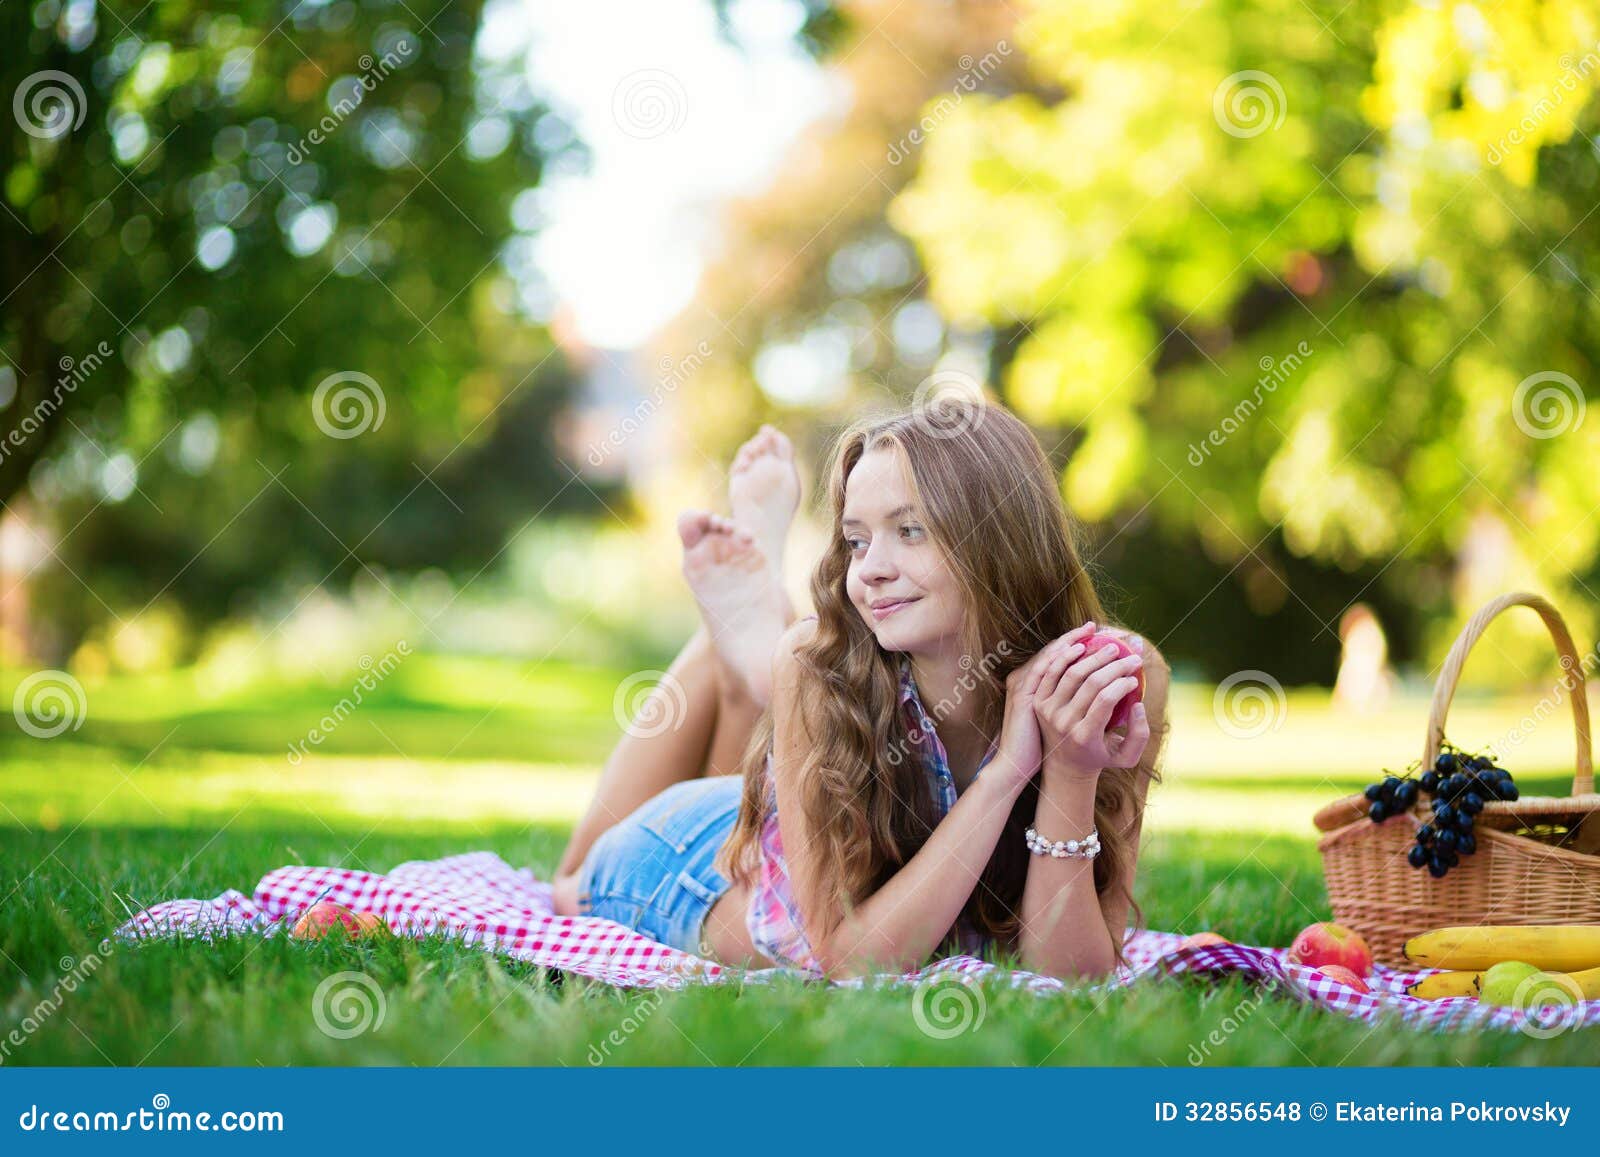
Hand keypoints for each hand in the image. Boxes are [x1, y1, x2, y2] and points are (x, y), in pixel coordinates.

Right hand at [991, 624, 1099, 791]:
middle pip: (1058, 650)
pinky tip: (1081, 650)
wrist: (1022, 767)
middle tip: (1112, 633)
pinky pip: (1045, 670)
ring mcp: (1023, 686)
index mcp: (1032, 683)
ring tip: (1109, 642)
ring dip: (1083, 646)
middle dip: (1085, 638)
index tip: (1100, 631)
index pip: (1057, 653)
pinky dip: (1062, 656)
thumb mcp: (1053, 715)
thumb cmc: (1044, 744)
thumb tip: (1087, 677)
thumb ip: (1064, 695)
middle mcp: (1026, 680)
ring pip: (1056, 657)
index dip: (1077, 639)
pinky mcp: (1024, 697)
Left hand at [1033, 623, 1151, 781]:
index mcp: (1085, 736)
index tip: (1136, 679)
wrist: (1065, 764)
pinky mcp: (1038, 701)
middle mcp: (1063, 723)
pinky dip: (1066, 655)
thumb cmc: (1101, 756)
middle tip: (1131, 657)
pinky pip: (1051, 671)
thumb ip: (1140, 734)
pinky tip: (1081, 645)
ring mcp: (1048, 711)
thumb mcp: (1127, 757)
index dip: (1123, 684)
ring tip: (1111, 647)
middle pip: (1091, 683)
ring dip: (1093, 656)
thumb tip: (1138, 704)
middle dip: (1115, 665)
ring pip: (1071, 673)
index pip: (1105, 700)